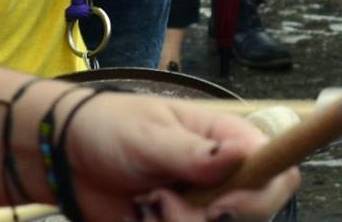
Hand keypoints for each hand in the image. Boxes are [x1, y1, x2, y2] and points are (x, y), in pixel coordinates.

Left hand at [61, 89, 298, 220]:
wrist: (64, 159)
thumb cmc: (109, 128)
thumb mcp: (151, 135)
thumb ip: (194, 152)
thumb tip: (242, 152)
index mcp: (227, 141)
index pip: (277, 170)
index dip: (262, 195)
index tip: (221, 206)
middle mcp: (222, 178)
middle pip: (251, 216)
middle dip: (203, 219)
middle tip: (163, 202)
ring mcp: (199, 208)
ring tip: (144, 207)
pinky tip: (137, 218)